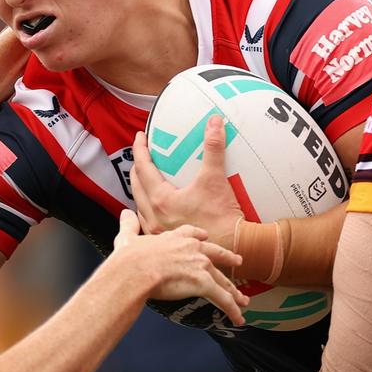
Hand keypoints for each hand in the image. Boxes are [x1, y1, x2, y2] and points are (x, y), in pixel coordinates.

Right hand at [112, 209, 248, 325]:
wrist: (136, 270)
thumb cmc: (130, 258)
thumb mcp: (128, 237)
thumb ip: (129, 225)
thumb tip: (125, 214)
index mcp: (176, 238)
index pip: (194, 234)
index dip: (201, 237)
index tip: (205, 237)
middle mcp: (193, 249)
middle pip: (216, 254)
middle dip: (228, 258)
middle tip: (238, 261)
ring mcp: (200, 265)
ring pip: (222, 280)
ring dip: (234, 292)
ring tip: (243, 300)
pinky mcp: (203, 283)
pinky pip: (222, 299)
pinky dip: (231, 309)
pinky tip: (238, 318)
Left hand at [131, 115, 243, 251]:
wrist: (234, 248)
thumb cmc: (223, 219)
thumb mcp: (216, 179)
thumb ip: (213, 149)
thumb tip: (214, 123)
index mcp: (161, 200)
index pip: (142, 168)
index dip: (140, 150)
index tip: (140, 137)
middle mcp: (154, 217)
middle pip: (136, 187)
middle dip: (137, 168)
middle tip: (142, 155)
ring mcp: (158, 232)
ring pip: (141, 206)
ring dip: (142, 190)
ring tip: (147, 180)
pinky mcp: (167, 241)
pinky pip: (149, 221)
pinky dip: (149, 209)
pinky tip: (158, 207)